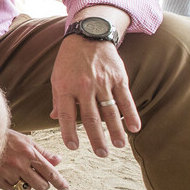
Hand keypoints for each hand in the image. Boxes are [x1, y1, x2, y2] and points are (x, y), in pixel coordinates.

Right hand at [0, 129, 67, 189]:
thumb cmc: (6, 138)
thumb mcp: (26, 141)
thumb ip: (43, 152)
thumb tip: (58, 160)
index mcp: (29, 153)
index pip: (50, 172)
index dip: (60, 182)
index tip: (65, 188)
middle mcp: (19, 164)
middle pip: (41, 185)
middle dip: (43, 184)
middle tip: (39, 178)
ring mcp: (8, 173)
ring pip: (26, 188)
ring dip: (26, 182)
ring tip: (20, 172)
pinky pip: (12, 189)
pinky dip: (13, 184)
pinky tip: (8, 173)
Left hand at [50, 36, 139, 156]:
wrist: (89, 36)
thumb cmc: (69, 59)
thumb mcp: (57, 77)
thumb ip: (58, 98)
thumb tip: (55, 117)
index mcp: (65, 87)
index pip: (66, 115)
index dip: (68, 132)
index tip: (73, 147)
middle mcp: (84, 86)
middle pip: (90, 118)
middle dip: (96, 138)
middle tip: (101, 154)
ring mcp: (103, 82)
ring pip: (109, 111)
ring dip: (115, 131)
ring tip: (118, 145)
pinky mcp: (118, 78)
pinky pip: (125, 99)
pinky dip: (130, 115)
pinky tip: (134, 128)